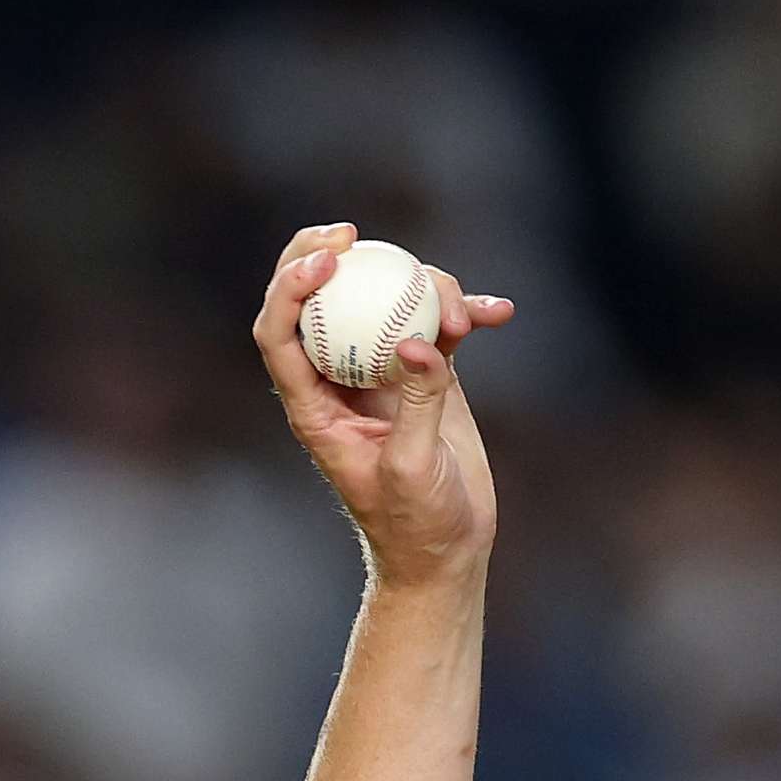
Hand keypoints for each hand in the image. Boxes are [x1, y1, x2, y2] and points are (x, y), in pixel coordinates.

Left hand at [252, 223, 512, 590]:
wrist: (447, 546)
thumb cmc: (415, 522)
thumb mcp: (413, 469)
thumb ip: (417, 404)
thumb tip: (414, 345)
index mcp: (313, 406)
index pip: (280, 334)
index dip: (289, 289)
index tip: (327, 260)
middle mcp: (339, 381)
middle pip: (317, 302)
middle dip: (325, 258)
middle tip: (354, 234)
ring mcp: (383, 372)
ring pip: (385, 301)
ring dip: (424, 289)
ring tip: (465, 317)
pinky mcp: (426, 373)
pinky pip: (438, 324)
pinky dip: (466, 311)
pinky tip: (499, 312)